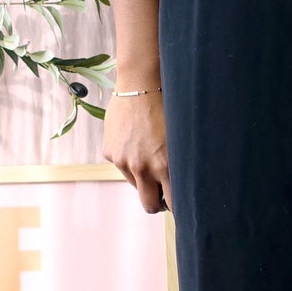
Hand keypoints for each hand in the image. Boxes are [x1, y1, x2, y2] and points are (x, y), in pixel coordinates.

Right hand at [102, 89, 171, 214]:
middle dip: (158, 204)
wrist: (140, 84)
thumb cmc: (168, 107)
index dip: (178, 207)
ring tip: (151, 155)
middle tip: (164, 195)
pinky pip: (121, 165)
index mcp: (163, 165)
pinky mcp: (109, 152)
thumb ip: (178, 164)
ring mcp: (122, 160)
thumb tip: (182, 185)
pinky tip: (136, 140)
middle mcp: (141, 167)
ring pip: (135, 184)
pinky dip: (129, 159)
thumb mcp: (180, 138)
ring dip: (143, 178)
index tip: (181, 206)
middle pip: (149, 205)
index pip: (172, 203)